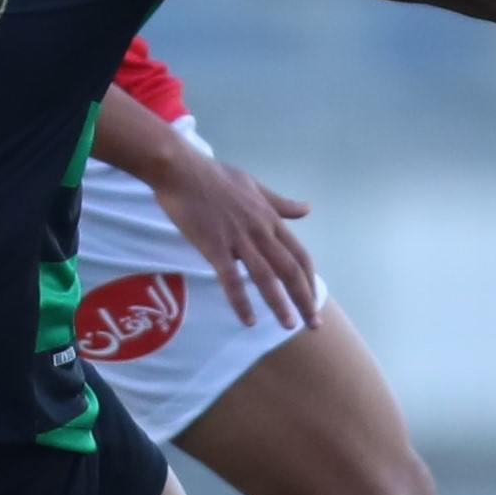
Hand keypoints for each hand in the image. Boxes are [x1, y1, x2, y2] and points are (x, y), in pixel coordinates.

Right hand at [145, 141, 317, 330]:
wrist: (181, 168)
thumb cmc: (215, 175)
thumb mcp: (254, 186)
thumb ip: (280, 203)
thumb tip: (308, 209)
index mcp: (269, 218)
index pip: (299, 254)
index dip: (309, 279)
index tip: (313, 299)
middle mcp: (260, 231)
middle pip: (290, 270)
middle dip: (304, 299)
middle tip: (313, 324)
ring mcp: (238, 239)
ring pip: (266, 277)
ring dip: (279, 304)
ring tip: (289, 326)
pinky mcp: (214, 245)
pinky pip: (230, 279)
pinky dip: (241, 301)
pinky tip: (248, 320)